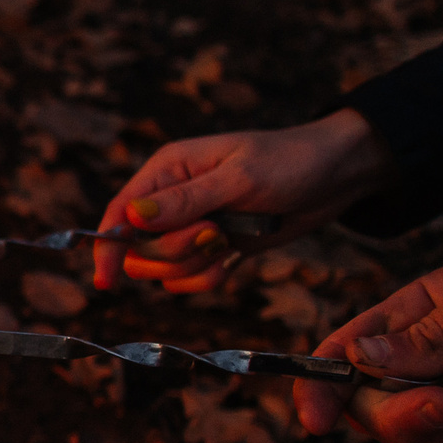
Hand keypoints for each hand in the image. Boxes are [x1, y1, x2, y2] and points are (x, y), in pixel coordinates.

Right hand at [94, 108, 391, 291]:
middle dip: (174, 252)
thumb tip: (130, 216)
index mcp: (168, 170)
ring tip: (231, 240)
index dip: (108, 246)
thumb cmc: (290, 162)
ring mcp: (192, 227)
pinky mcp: (213, 249)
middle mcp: (172, 200)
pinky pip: (192, 280)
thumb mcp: (239, 178)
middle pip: (140, 249)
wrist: (336, 176)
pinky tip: (235, 258)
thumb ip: (184, 201)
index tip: (106, 281)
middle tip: (214, 232)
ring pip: (165, 270)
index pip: (119, 211)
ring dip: (196, 265)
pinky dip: (211, 277)